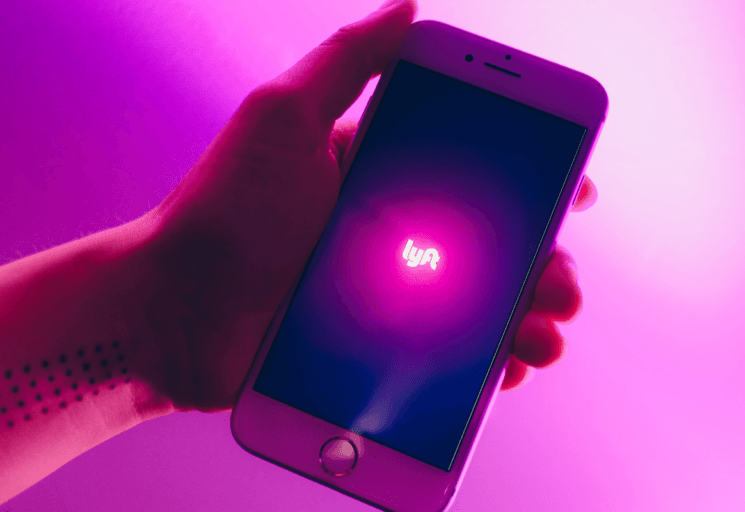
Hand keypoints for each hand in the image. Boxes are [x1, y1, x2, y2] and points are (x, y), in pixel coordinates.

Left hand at [136, 0, 596, 410]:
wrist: (171, 314)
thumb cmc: (220, 210)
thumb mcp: (282, 117)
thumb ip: (348, 61)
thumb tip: (410, 5)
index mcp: (386, 175)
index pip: (478, 171)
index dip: (535, 180)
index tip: (574, 193)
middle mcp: (397, 234)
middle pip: (496, 247)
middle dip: (548, 264)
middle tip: (563, 286)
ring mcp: (391, 298)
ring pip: (485, 308)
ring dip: (531, 321)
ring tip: (544, 339)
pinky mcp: (377, 353)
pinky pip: (449, 363)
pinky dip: (487, 371)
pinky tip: (504, 375)